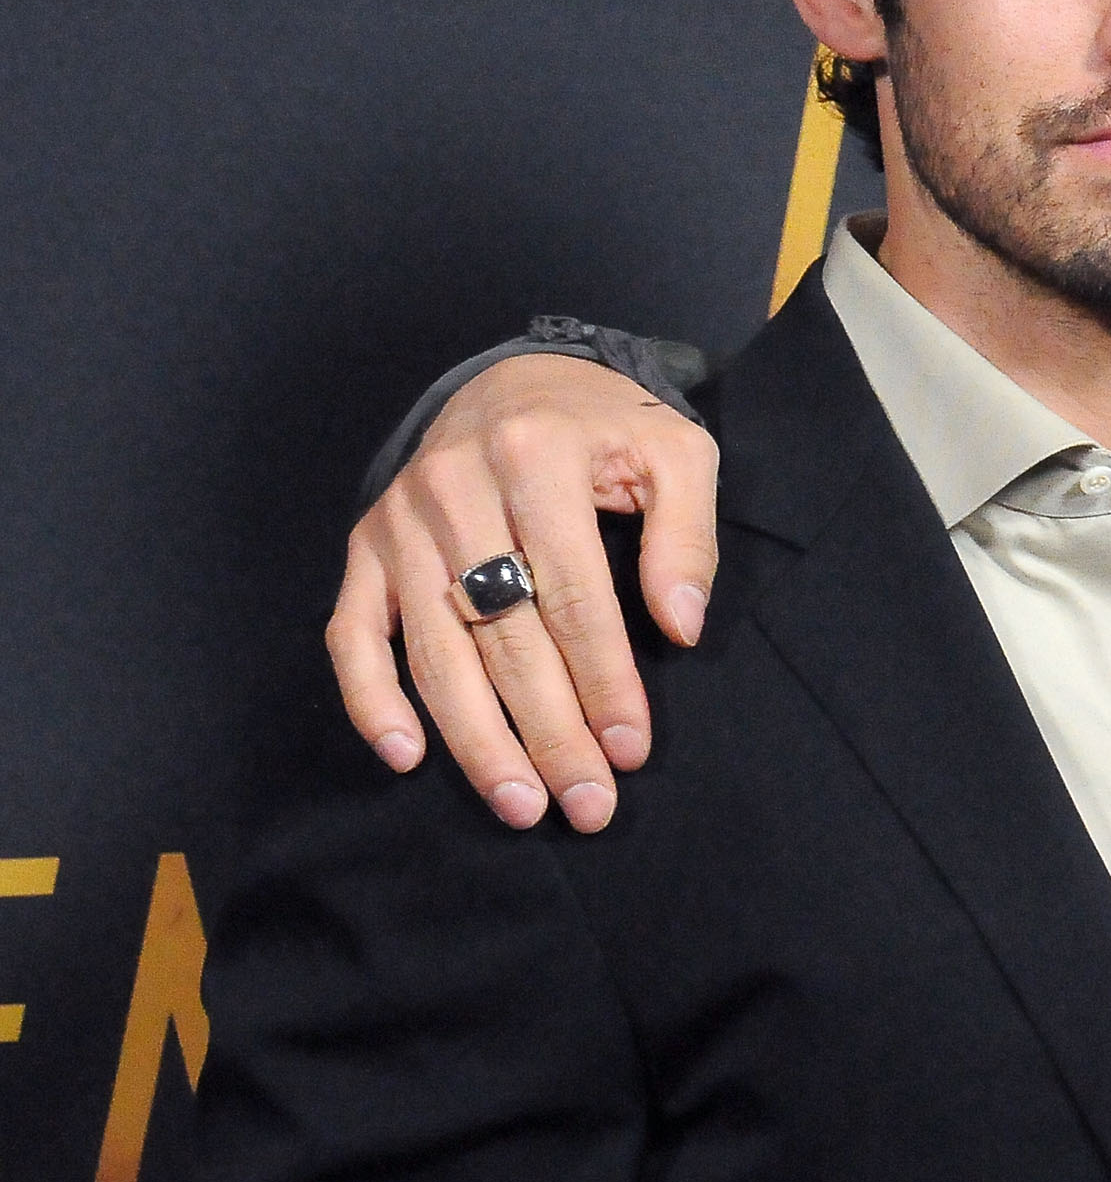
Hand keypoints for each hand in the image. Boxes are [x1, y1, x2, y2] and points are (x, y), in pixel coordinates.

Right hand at [327, 355, 720, 830]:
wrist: (518, 377)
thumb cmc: (605, 425)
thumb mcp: (674, 451)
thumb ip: (687, 535)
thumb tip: (683, 627)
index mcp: (536, 458)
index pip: (575, 596)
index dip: (604, 680)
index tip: (631, 749)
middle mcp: (455, 489)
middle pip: (505, 634)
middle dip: (549, 730)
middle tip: (586, 803)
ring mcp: (400, 522)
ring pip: (434, 649)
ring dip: (475, 738)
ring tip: (521, 804)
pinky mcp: (365, 547)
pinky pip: (352, 634)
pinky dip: (372, 700)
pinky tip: (408, 756)